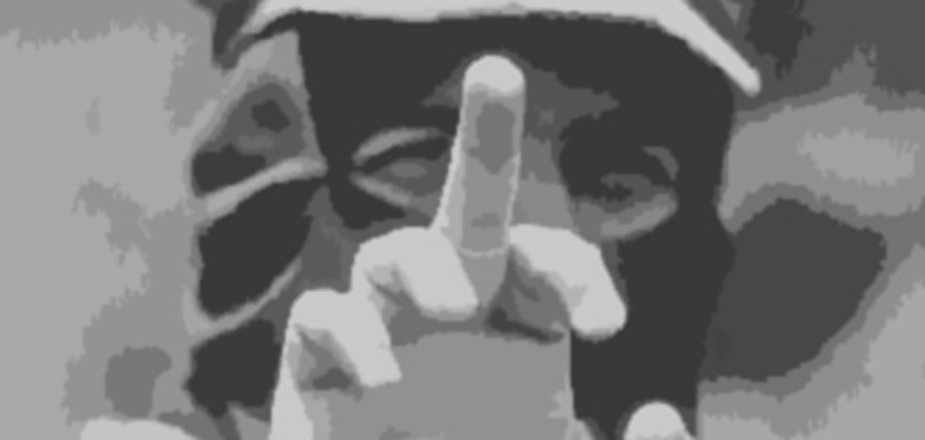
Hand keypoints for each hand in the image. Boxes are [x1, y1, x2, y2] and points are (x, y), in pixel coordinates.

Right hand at [267, 55, 626, 439]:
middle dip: (484, 140)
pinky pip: (318, 322)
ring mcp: (384, 334)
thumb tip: (658, 411)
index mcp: (519, 328)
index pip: (544, 259)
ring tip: (454, 303)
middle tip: (498, 72)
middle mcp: (451, 314)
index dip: (574, 271)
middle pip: (468, 208)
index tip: (603, 326)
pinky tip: (383, 378)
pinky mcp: (317, 371)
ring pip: (389, 255)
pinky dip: (346, 334)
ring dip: (419, 264)